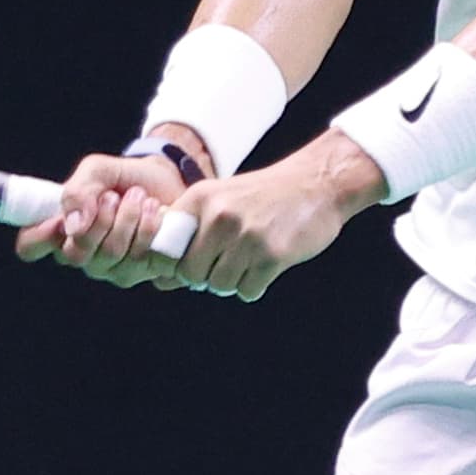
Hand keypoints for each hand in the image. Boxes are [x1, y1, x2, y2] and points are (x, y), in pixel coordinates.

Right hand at [14, 152, 184, 287]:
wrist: (168, 180)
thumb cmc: (124, 177)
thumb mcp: (97, 170)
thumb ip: (79, 190)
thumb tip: (73, 226)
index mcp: (60, 229)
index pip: (30, 246)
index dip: (38, 237)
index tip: (59, 220)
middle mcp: (81, 253)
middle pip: (76, 254)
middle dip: (99, 219)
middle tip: (114, 195)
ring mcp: (109, 268)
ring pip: (110, 254)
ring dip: (127, 217)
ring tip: (139, 196)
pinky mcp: (140, 272)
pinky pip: (140, 258)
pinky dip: (149, 227)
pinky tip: (155, 211)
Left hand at [156, 134, 386, 301]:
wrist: (317, 183)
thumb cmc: (263, 196)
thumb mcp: (220, 199)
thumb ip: (188, 235)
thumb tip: (159, 282)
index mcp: (200, 199)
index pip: (164, 248)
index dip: (174, 264)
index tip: (191, 262)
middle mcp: (220, 216)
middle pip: (191, 274)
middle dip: (205, 276)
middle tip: (225, 263)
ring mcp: (246, 236)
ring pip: (220, 285)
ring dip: (232, 281)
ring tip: (248, 260)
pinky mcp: (272, 255)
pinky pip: (247, 291)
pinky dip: (254, 286)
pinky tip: (264, 265)